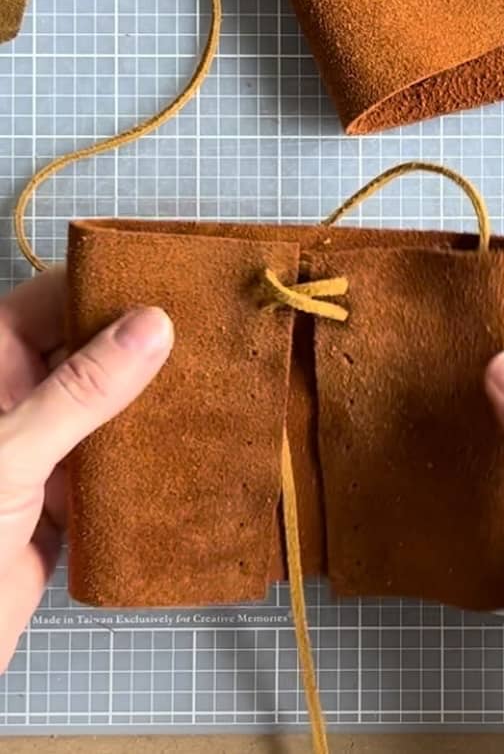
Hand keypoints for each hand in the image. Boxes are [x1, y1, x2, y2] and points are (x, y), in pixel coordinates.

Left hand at [0, 268, 172, 672]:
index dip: (104, 285)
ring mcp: (40, 445)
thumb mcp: (16, 450)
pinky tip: (191, 440)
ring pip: (103, 403)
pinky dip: (146, 451)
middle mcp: (14, 397)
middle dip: (139, 339)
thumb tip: (153, 324)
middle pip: (82, 347)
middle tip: (209, 324)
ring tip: (213, 373)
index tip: (170, 278)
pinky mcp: (63, 494)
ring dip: (148, 395)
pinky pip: (111, 457)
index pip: (48, 300)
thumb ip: (82, 389)